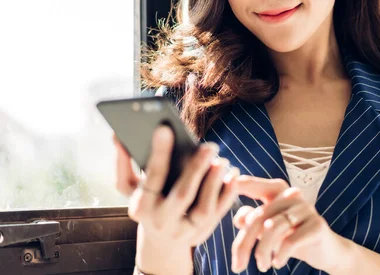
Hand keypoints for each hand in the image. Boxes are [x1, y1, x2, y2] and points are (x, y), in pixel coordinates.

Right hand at [114, 126, 239, 273]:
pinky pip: (219, 214)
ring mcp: (183, 232)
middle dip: (196, 169)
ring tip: (222, 161)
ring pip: (203, 208)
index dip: (158, 153)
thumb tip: (116, 134)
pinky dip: (227, 194)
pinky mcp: (202, 234)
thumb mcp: (131, 188)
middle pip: (181, 195)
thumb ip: (123, 162)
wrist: (160, 241)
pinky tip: (233, 176)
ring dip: (215, 183)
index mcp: (141, 207)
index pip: (152, 178)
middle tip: (209, 146)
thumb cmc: (147, 202)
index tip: (165, 128)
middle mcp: (161, 222)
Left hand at [230, 176, 347, 272]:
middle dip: (244, 244)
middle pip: (258, 217)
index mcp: (278, 191)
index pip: (254, 185)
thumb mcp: (268, 228)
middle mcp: (292, 195)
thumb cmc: (292, 236)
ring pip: (272, 229)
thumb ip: (253, 220)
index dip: (240, 185)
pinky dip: (279, 255)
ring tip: (262, 266)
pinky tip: (276, 264)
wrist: (325, 251)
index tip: (224, 182)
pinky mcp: (317, 225)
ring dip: (262, 252)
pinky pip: (290, 241)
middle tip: (237, 265)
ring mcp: (306, 209)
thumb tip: (240, 219)